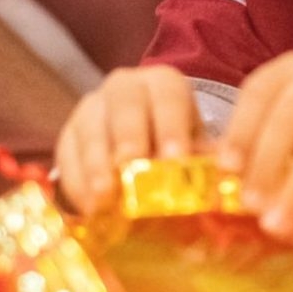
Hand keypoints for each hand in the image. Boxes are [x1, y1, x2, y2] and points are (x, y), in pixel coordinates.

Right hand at [55, 66, 201, 213]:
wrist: (139, 145)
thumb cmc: (174, 146)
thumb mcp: (193, 147)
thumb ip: (205, 160)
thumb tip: (225, 183)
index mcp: (163, 84)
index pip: (168, 96)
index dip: (171, 125)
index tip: (175, 158)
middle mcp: (125, 87)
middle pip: (124, 103)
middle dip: (129, 135)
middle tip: (131, 165)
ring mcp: (92, 108)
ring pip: (90, 126)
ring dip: (96, 163)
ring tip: (105, 196)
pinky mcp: (68, 135)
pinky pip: (67, 153)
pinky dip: (77, 181)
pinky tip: (88, 206)